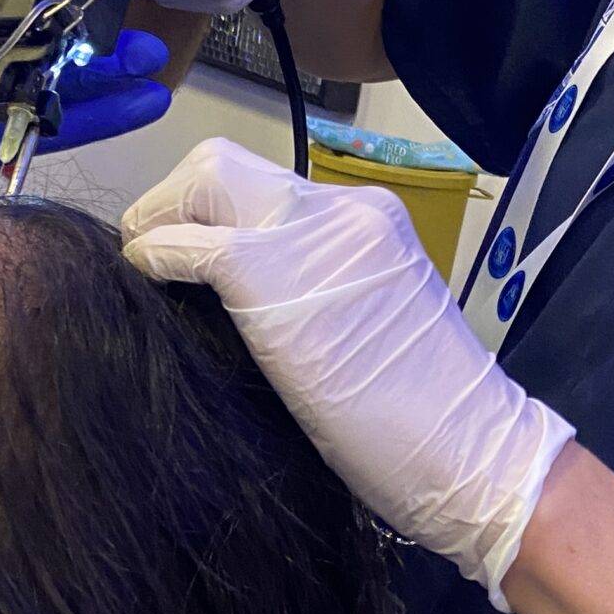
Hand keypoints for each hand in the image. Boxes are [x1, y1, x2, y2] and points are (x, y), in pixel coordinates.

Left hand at [122, 138, 572, 606]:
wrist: (470, 452)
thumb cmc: (428, 422)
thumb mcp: (373, 326)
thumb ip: (319, 292)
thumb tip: (247, 299)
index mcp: (371, 222)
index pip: (266, 185)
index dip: (212, 210)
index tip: (187, 252)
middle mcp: (343, 210)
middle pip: (223, 162)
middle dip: (172, 199)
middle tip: (150, 251)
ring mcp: (310, 237)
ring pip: (200, 180)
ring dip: (157, 218)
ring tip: (144, 268)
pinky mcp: (270, 276)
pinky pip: (185, 242)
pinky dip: (152, 254)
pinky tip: (144, 281)